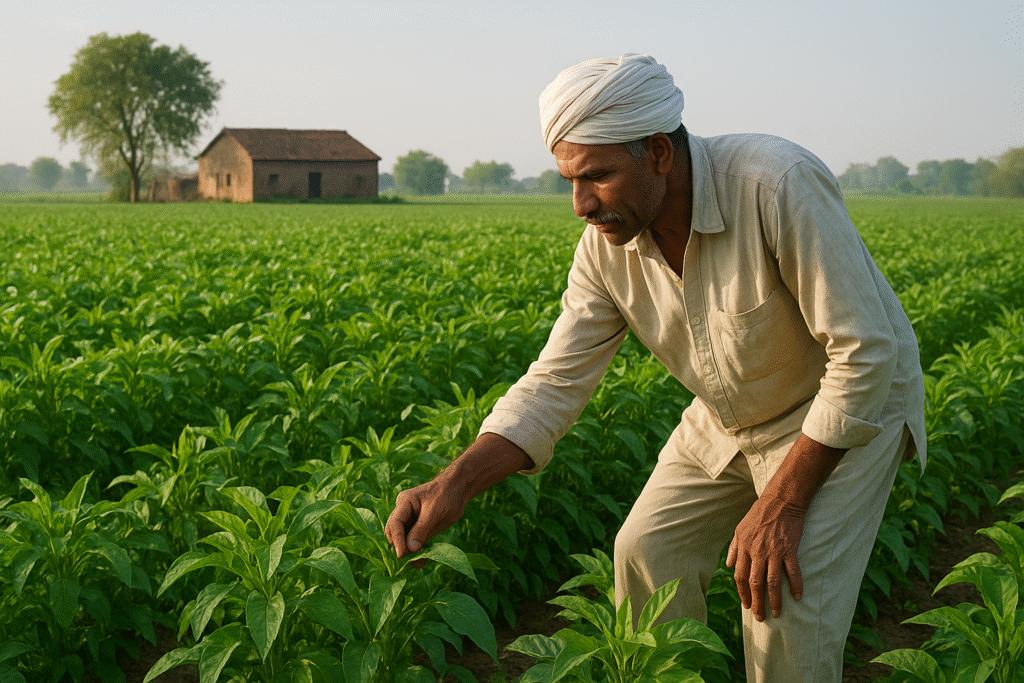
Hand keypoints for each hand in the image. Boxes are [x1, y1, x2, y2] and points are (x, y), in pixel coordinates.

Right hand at [384, 477, 467, 566]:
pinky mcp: (417, 527)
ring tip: (418, 561)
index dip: (397, 540)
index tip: (402, 555)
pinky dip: (416, 550)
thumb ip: (421, 530)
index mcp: (405, 502)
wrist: (458, 490)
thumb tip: (410, 549)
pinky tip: (422, 560)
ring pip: (403, 538)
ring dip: (409, 550)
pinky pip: (413, 541)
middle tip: (411, 559)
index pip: (395, 523)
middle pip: (395, 532)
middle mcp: (403, 511)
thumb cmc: (447, 497)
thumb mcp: (435, 513)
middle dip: (401, 546)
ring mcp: (409, 519)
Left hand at [725, 494, 805, 621]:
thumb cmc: (758, 514)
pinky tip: (798, 597)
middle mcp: (757, 552)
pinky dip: (796, 585)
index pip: (740, 576)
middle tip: (760, 617)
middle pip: (755, 583)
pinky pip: (793, 572)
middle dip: (757, 603)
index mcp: (744, 547)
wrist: (780, 501)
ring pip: (772, 582)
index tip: (746, 605)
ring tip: (776, 613)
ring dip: (774, 600)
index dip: (742, 593)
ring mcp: (773, 552)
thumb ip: (734, 548)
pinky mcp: (789, 549)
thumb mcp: (739, 528)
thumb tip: (729, 565)